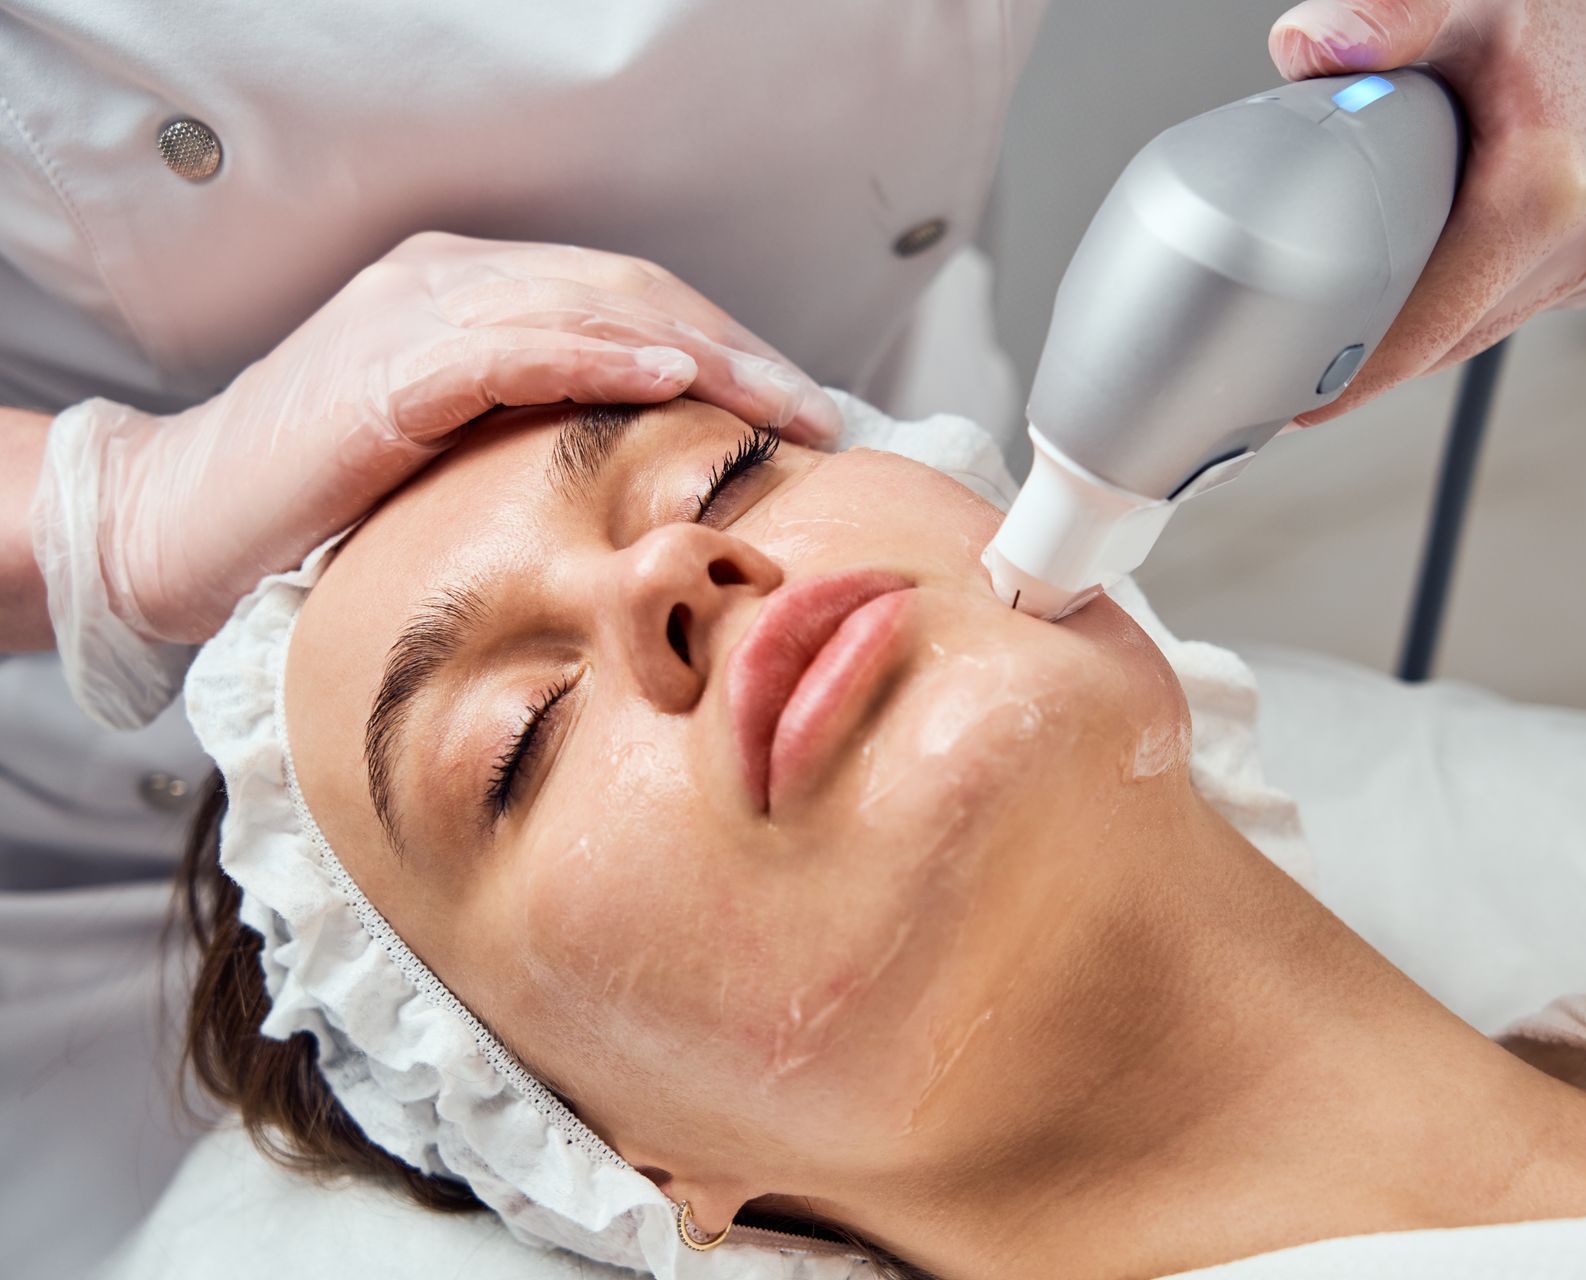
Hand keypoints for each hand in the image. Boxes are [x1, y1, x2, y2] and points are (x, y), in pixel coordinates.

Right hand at [30, 231, 840, 726]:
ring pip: (592, 308)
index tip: (798, 406)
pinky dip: (602, 357)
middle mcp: (449, 280)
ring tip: (780, 404)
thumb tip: (662, 482)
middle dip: (738, 350)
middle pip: (630, 292)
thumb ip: (543, 438)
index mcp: (471, 294)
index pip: (628, 301)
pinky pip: (517, 346)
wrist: (183, 525)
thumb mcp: (460, 461)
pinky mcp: (389, 365)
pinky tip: (675, 383)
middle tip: (818, 411)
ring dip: (702, 356)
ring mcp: (416, 312)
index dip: (725, 346)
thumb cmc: (327, 509)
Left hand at [1270, 0, 1585, 423]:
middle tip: (1307, 353)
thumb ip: (1380, 19)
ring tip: (1363, 301)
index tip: (1299, 403)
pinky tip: (1437, 256)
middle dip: (1380, 350)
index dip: (1356, 374)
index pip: (1431, 329)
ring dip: (1428, 319)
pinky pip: (1521, 298)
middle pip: (1456, 339)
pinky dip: (1472, 289)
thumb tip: (1312, 47)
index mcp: (1558, 188)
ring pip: (1488, 324)